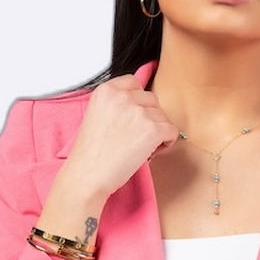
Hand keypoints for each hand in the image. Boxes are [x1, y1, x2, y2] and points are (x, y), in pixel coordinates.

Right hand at [62, 75, 179, 199]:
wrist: (87, 176)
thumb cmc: (90, 154)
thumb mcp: (97, 115)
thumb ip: (117, 103)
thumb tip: (142, 98)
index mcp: (106, 90)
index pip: (134, 83)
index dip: (137, 103)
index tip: (133, 118)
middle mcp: (123, 96)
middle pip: (151, 99)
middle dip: (148, 117)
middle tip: (134, 138)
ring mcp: (139, 111)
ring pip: (163, 116)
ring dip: (157, 131)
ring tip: (139, 147)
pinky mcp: (153, 129)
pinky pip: (172, 131)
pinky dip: (166, 143)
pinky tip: (149, 153)